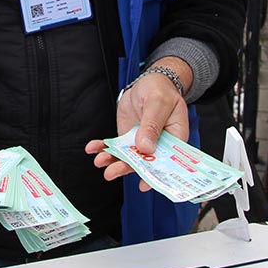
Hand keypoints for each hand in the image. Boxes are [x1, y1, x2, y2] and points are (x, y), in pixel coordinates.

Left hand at [86, 57, 190, 191]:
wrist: (149, 82)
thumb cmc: (161, 91)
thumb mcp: (158, 103)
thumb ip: (152, 124)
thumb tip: (145, 147)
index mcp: (174, 139)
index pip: (167, 161)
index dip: (156, 175)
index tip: (144, 184)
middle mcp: (157, 145)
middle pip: (143, 162)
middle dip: (126, 168)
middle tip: (111, 172)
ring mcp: (140, 142)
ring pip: (127, 157)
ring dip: (113, 161)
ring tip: (100, 160)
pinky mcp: (127, 137)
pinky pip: (115, 146)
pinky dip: (103, 148)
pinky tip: (93, 148)